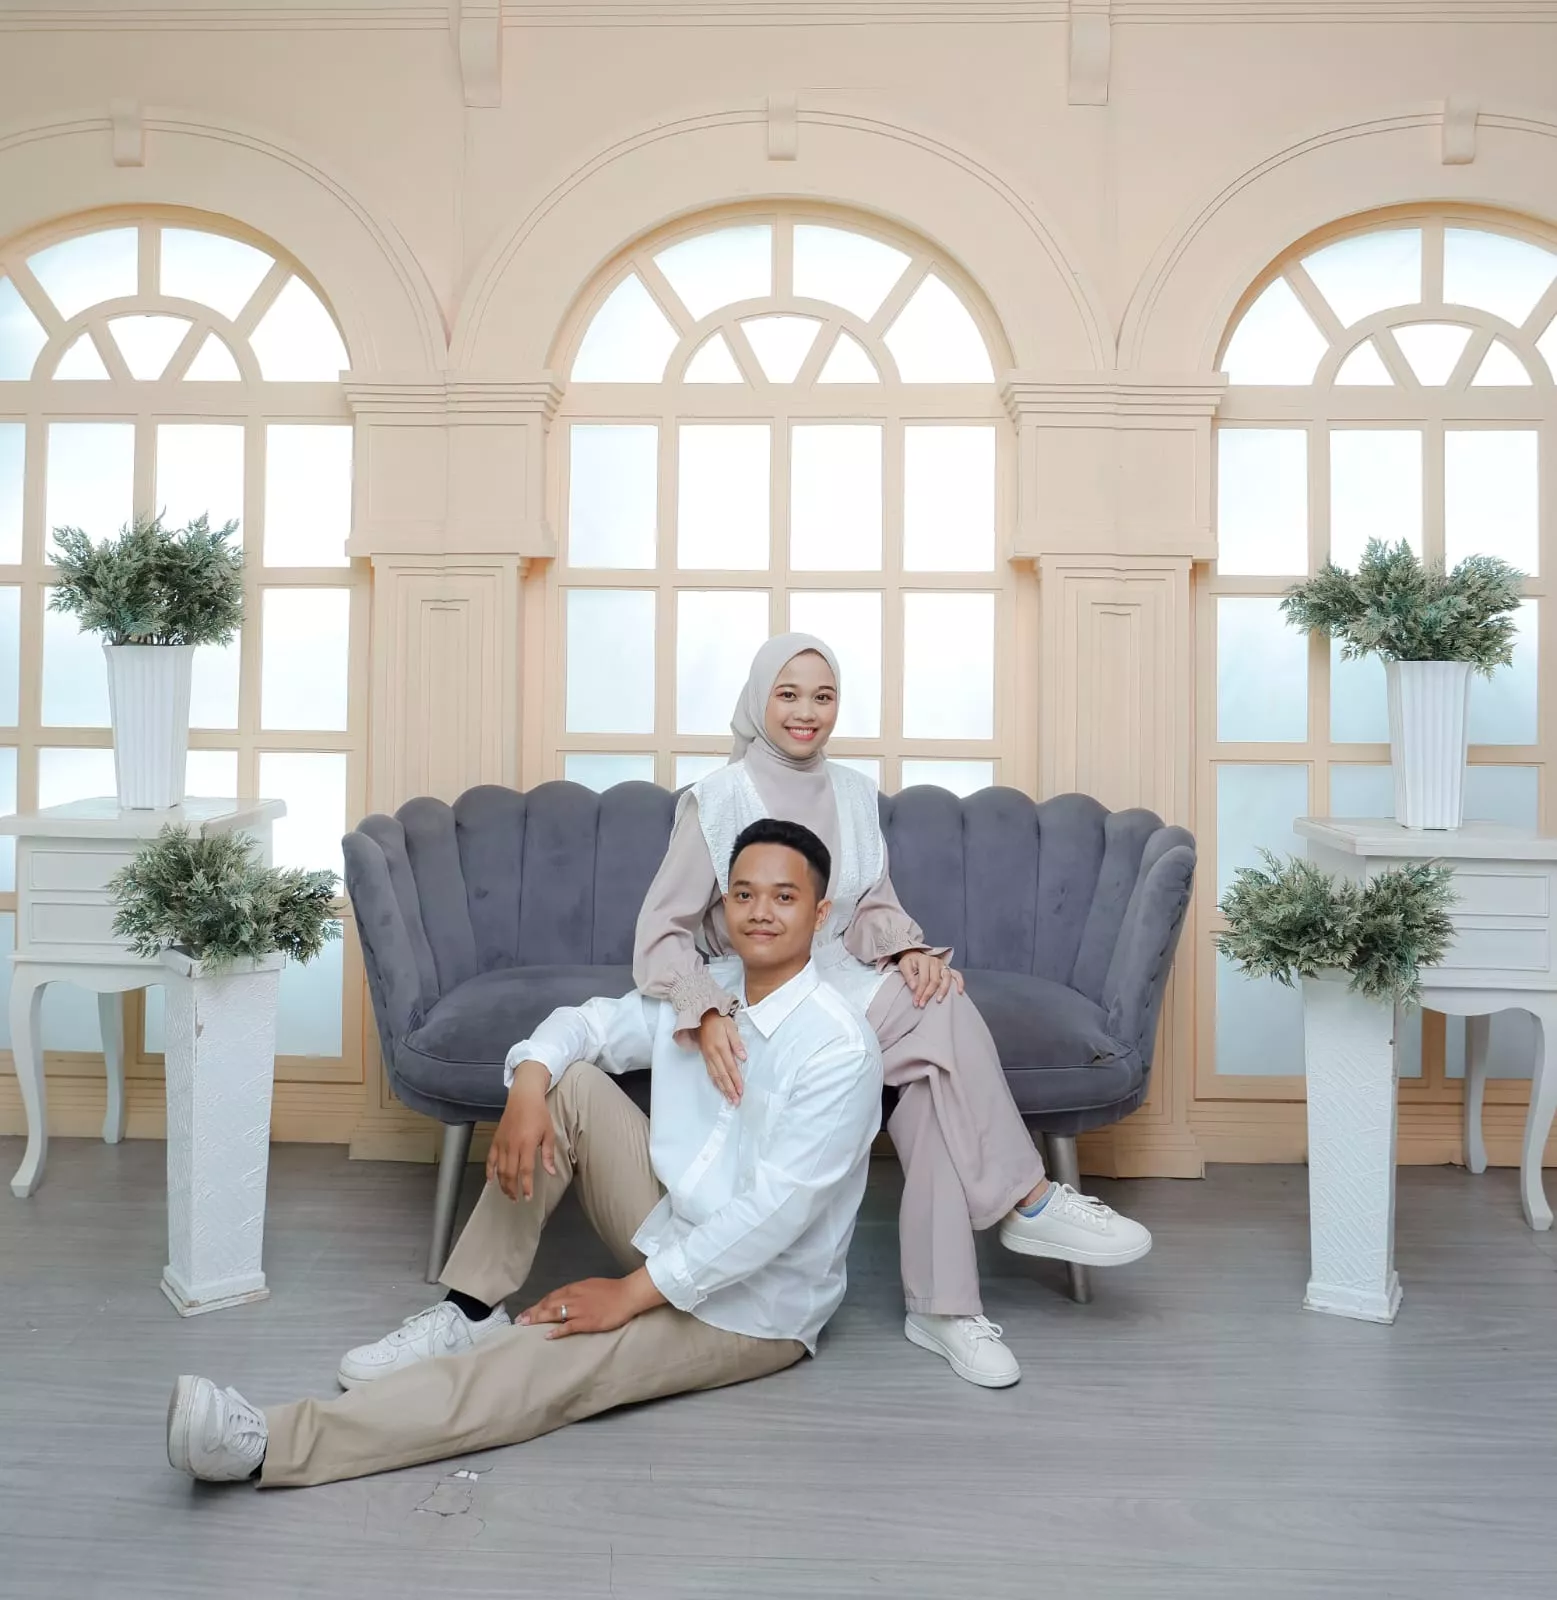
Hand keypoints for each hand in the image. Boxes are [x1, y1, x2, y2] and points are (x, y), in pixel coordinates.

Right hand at [486, 1061, 555, 1200]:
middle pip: (510, 1173)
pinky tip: (491, 1181)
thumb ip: (548, 1154)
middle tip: (516, 1199)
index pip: (525, 1171)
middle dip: (512, 1189)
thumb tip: (550, 1172)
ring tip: (508, 1194)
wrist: (523, 1097)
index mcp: (526, 1144)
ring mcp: (502, 1143)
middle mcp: (512, 1146)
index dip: (526, 1186)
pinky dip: (489, 1171)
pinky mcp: (496, 1140)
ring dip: (503, 1184)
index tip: (527, 1197)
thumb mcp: (549, 1133)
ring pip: (499, 1169)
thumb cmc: (539, 1114)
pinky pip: (490, 1159)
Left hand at [519, 1267, 664, 1339]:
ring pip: (554, 1313)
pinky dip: (557, 1330)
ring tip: (526, 1325)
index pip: (551, 1296)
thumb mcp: (590, 1286)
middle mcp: (573, 1298)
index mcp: (574, 1288)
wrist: (627, 1294)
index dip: (538, 1304)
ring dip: (539, 1319)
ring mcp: (579, 1310)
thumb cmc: (611, 1290)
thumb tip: (565, 1299)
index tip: (527, 1311)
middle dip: (533, 1312)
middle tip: (519, 1320)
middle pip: (549, 1304)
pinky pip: (569, 1326)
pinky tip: (548, 1335)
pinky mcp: (587, 1321)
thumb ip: (576, 1292)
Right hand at [698, 1010, 745, 1104]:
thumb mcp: (731, 1027)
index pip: (731, 1068)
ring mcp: (708, 1057)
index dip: (736, 1080)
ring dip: (723, 1089)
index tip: (741, 1091)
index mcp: (720, 1048)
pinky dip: (715, 1083)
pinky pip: (710, 1073)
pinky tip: (719, 1089)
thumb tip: (744, 1058)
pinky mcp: (705, 1057)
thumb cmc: (718, 1020)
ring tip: (729, 1099)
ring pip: (715, 1077)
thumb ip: (737, 1043)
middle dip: (729, 1090)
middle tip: (736, 1101)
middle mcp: (713, 1055)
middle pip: (722, 1076)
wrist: (701, 1016)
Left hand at [896, 950, 963, 1007]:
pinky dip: (960, 982)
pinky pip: (957, 975)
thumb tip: (914, 987)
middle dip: (928, 994)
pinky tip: (959, 991)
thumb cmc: (909, 961)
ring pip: (946, 978)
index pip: (923, 979)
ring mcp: (943, 965)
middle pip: (934, 981)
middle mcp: (935, 961)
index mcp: (924, 960)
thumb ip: (908, 976)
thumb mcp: (904, 965)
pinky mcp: (948, 968)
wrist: (914, 954)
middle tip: (922, 1005)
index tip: (916, 1002)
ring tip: (938, 1001)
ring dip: (943, 991)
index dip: (920, 992)